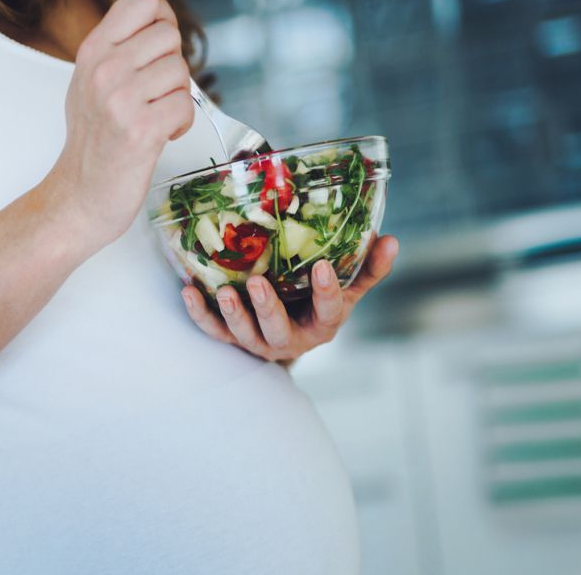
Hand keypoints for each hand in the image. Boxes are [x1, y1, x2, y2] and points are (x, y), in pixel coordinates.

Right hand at [43, 0, 193, 255]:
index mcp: (92, 51)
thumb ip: (121, 40)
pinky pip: (185, 107)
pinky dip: (181, 124)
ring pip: (181, 72)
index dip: (163, 20)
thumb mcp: (94, 80)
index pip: (143, 2)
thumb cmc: (95, 140)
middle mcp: (104, 71)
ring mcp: (121, 100)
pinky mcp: (141, 131)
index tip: (159, 47)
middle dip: (172, 66)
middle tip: (155, 94)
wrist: (81, 195)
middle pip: (169, 36)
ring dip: (177, 99)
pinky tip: (162, 135)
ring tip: (155, 117)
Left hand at [180, 236, 399, 362]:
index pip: (330, 311)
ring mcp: (259, 341)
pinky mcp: (233, 339)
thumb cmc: (319, 302)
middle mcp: (291, 338)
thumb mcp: (348, 287)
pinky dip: (201, 314)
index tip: (321, 267)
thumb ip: (368, 267)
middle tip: (257, 283)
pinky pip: (215, 331)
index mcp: (323, 324)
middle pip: (279, 331)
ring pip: (244, 336)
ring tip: (222, 291)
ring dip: (232, 314)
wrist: (293, 331)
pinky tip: (189, 291)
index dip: (326, 292)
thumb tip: (391, 239)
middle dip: (267, 309)